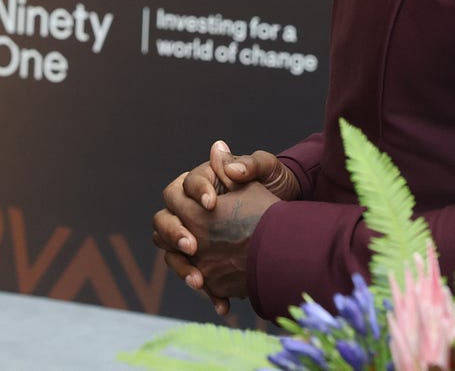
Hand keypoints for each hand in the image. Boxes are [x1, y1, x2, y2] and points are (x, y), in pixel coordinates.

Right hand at [152, 141, 300, 314]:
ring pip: (171, 252)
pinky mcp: (206, 261)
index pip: (184, 186)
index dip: (194, 194)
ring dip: (182, 267)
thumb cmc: (276, 184)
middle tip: (193, 246)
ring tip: (199, 281)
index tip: (211, 205)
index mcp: (202, 183)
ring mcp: (195, 237)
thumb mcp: (268, 169)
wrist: (291, 217)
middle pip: (164, 219)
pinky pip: (195, 276)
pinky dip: (207, 291)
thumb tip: (220, 151)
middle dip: (174, 233)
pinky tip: (222, 303)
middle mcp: (191, 210)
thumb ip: (248, 162)